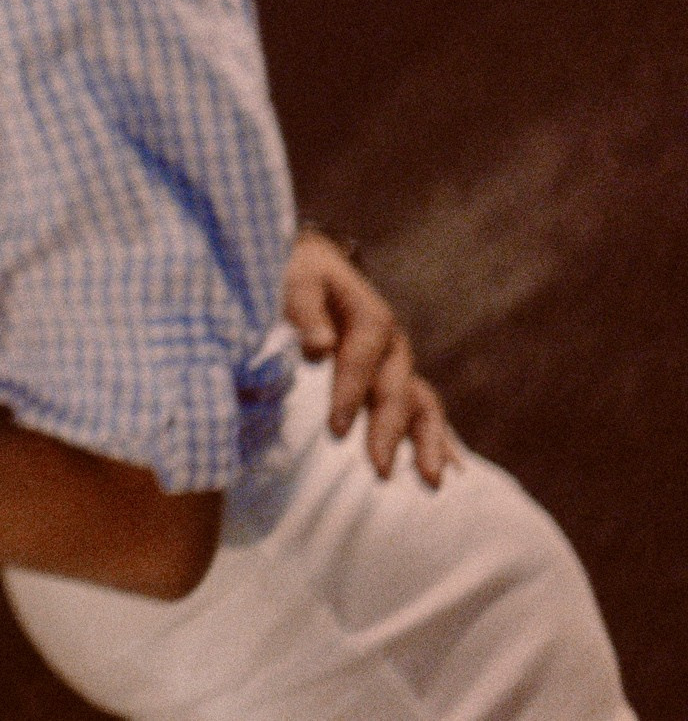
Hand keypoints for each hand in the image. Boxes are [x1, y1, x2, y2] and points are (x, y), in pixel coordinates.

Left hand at [284, 229, 458, 485]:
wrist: (312, 265)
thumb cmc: (298, 271)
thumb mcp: (296, 278)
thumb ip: (304, 308)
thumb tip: (320, 346)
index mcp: (370, 317)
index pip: (360, 361)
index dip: (349, 395)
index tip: (336, 430)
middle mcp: (392, 345)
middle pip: (396, 391)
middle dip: (388, 431)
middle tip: (379, 471)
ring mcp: (396, 365)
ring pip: (421, 405)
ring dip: (426, 443)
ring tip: (431, 483)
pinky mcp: (392, 380)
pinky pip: (421, 410)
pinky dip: (437, 439)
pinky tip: (451, 470)